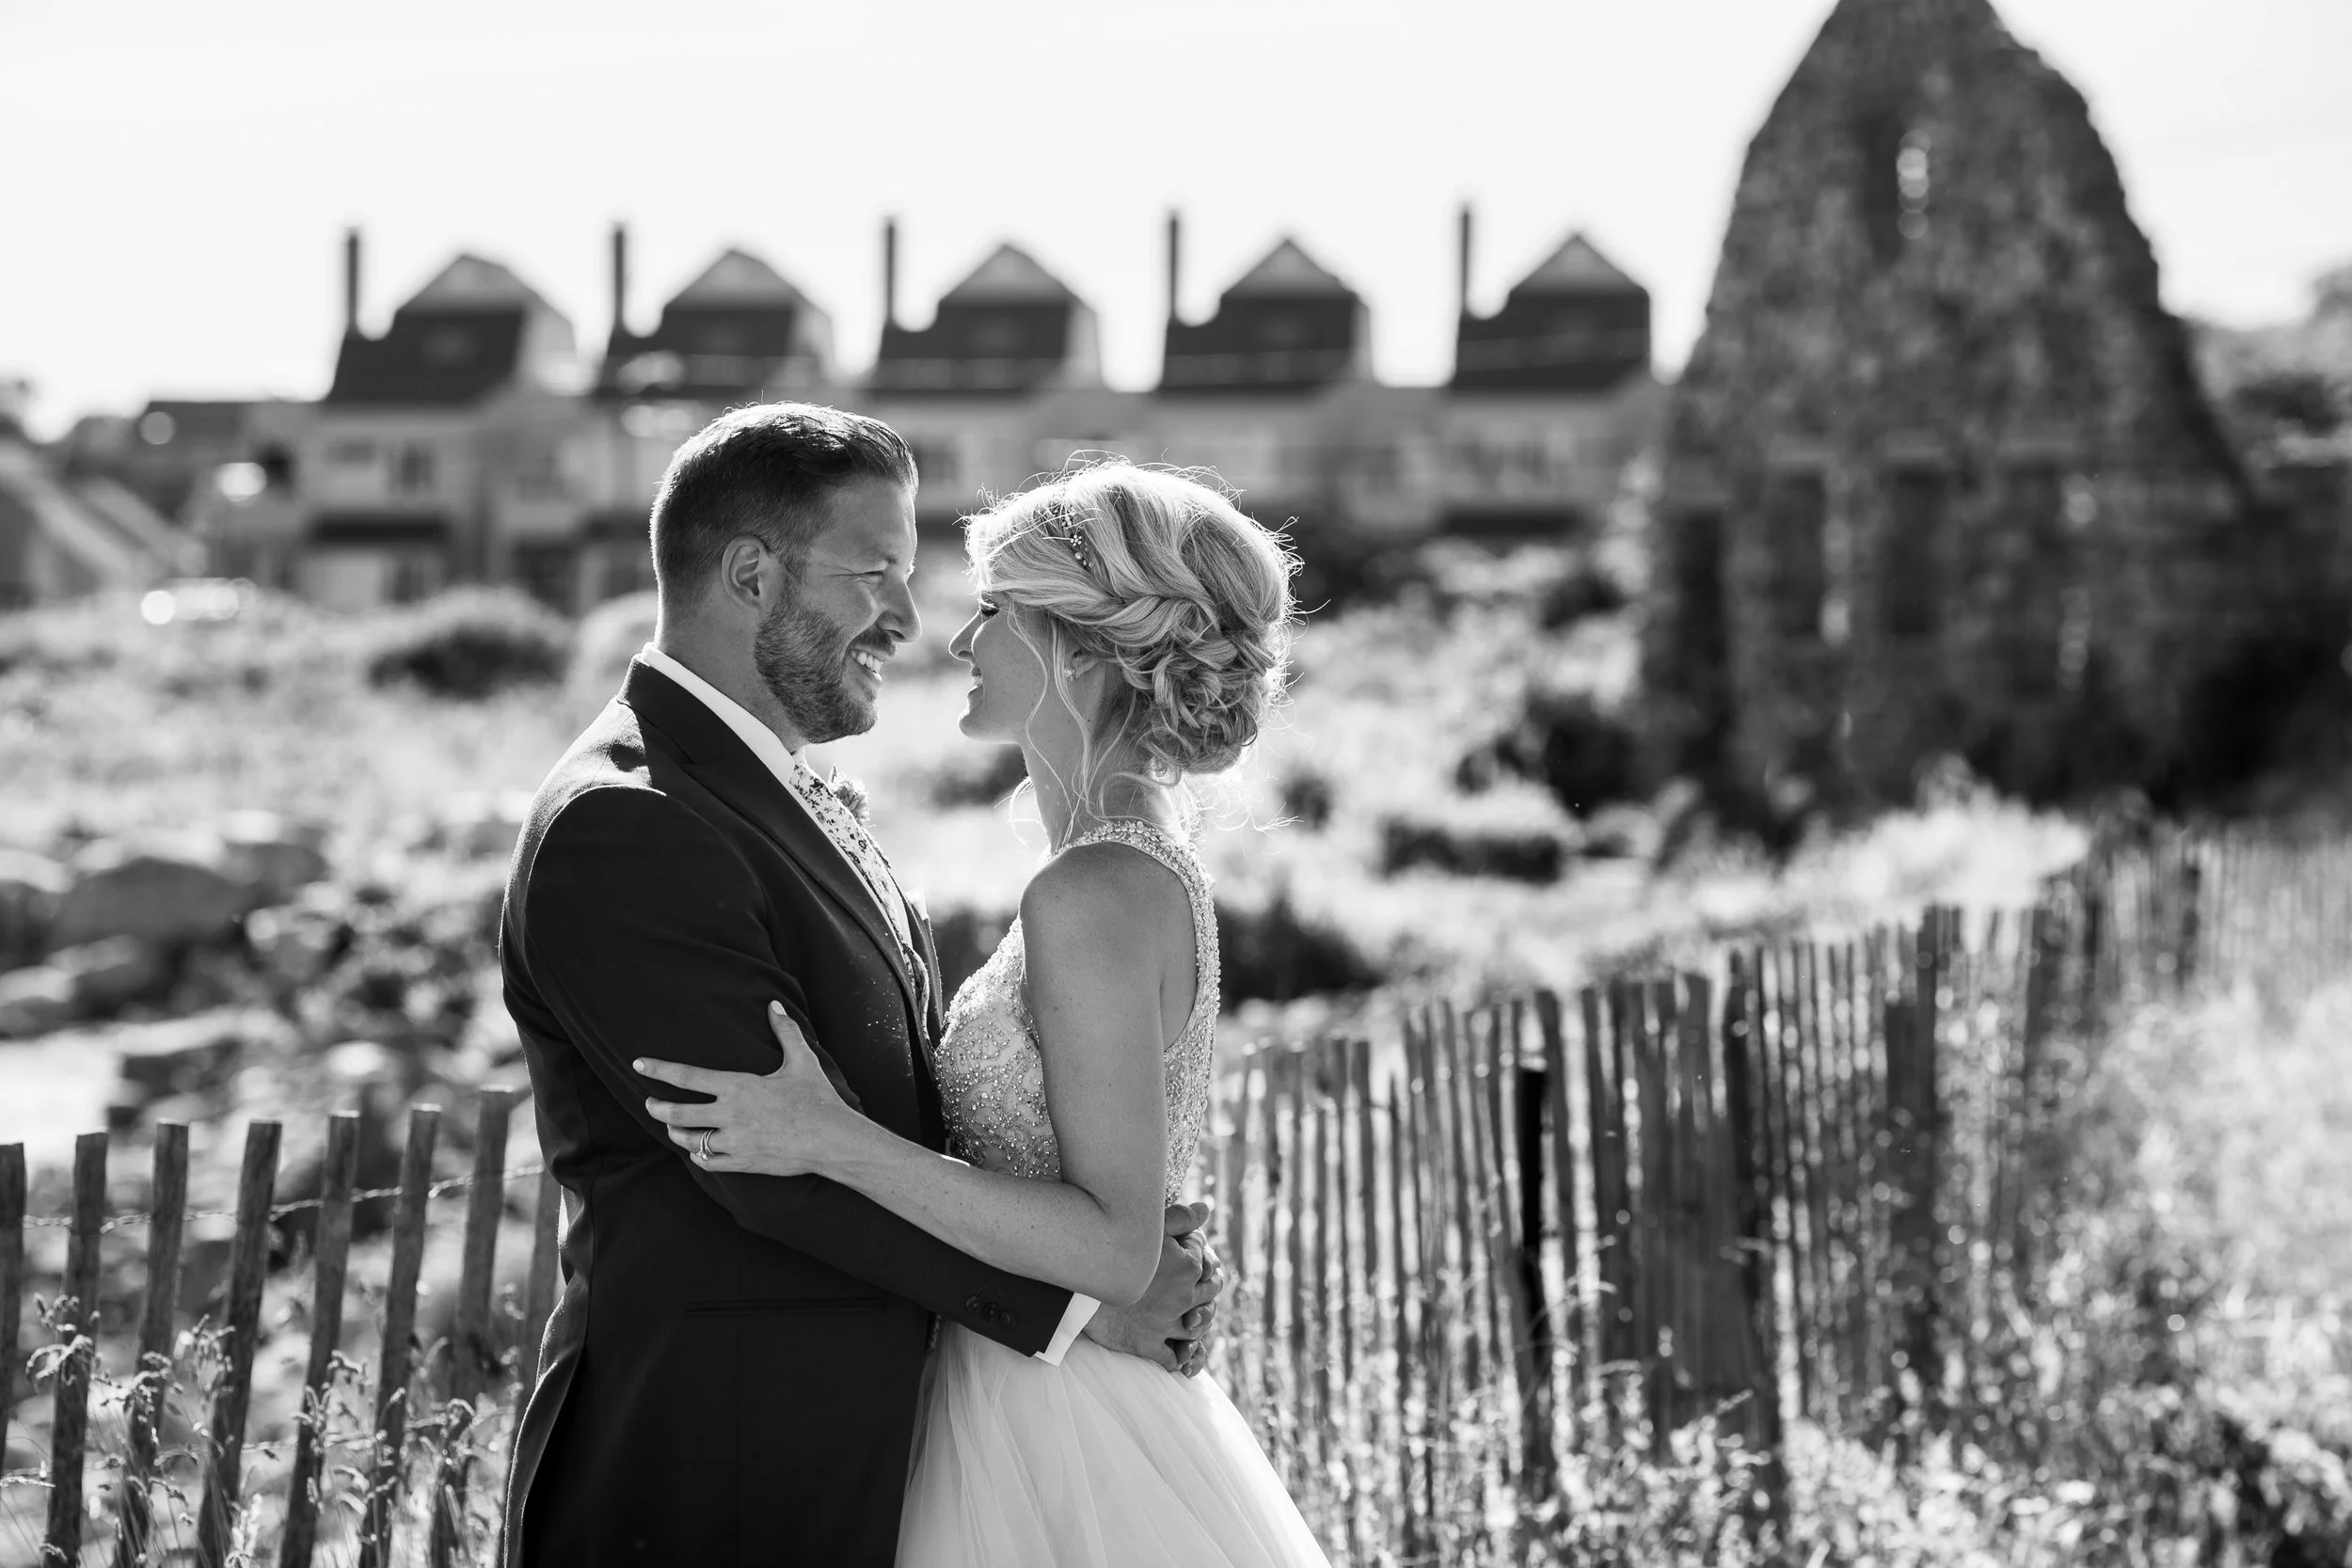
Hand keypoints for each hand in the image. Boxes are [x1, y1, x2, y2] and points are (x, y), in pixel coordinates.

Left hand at [638, 1002, 857, 1176]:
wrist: (832, 1140)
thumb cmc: (818, 1099)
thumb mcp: (802, 1061)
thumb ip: (785, 1031)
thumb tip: (774, 1005)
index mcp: (738, 1087)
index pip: (687, 1077)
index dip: (659, 1069)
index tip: (639, 1065)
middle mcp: (730, 1115)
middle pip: (677, 1114)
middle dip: (657, 1108)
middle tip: (649, 1104)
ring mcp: (734, 1141)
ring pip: (689, 1141)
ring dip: (676, 1133)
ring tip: (671, 1127)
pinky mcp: (742, 1162)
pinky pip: (709, 1162)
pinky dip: (699, 1156)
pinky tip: (697, 1152)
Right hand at [1082, 1200, 1223, 1376]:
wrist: (1076, 1284)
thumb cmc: (1112, 1246)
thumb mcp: (1148, 1225)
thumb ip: (1181, 1217)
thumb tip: (1206, 1209)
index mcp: (1189, 1266)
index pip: (1207, 1258)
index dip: (1202, 1253)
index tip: (1193, 1252)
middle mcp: (1185, 1297)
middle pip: (1211, 1292)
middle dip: (1210, 1286)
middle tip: (1206, 1283)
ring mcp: (1167, 1324)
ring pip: (1197, 1327)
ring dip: (1200, 1321)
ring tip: (1196, 1315)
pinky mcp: (1148, 1344)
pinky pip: (1173, 1358)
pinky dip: (1181, 1356)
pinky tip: (1180, 1350)